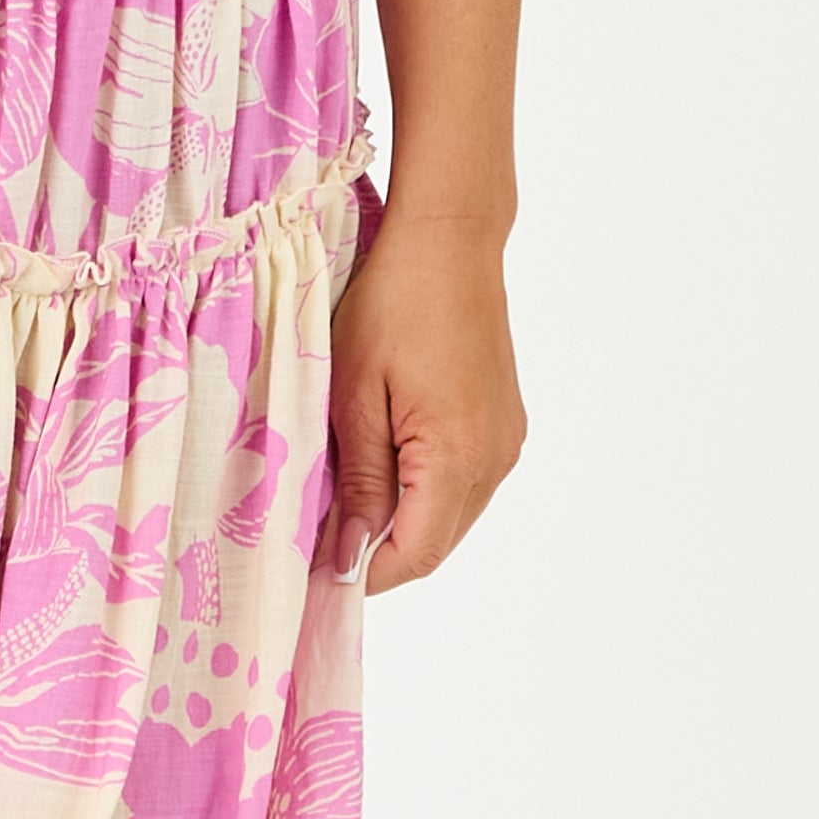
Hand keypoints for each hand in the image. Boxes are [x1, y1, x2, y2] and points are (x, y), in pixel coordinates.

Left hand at [323, 212, 524, 590]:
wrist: (449, 242)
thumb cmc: (392, 304)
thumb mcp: (352, 395)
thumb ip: (356, 482)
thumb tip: (350, 555)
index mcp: (457, 455)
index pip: (414, 555)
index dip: (363, 575)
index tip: (313, 576)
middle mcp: (495, 458)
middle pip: (434, 543)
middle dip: (377, 552)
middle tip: (316, 540)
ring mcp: (505, 441)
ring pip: (449, 516)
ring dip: (399, 520)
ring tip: (340, 497)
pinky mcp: (504, 424)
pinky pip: (462, 482)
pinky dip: (421, 489)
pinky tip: (378, 462)